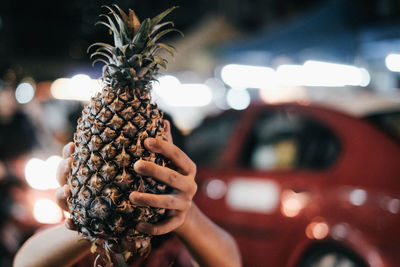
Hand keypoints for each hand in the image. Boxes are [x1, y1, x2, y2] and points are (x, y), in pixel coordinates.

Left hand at [55, 120, 197, 234]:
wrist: (182, 209)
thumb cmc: (172, 178)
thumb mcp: (173, 163)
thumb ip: (168, 145)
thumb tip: (162, 120)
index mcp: (189, 169)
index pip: (178, 156)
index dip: (163, 147)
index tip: (147, 141)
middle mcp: (189, 186)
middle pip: (172, 178)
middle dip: (155, 171)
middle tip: (136, 165)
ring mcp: (184, 205)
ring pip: (167, 202)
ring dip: (150, 200)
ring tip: (132, 196)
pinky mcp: (177, 222)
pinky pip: (165, 226)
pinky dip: (151, 228)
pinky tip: (136, 225)